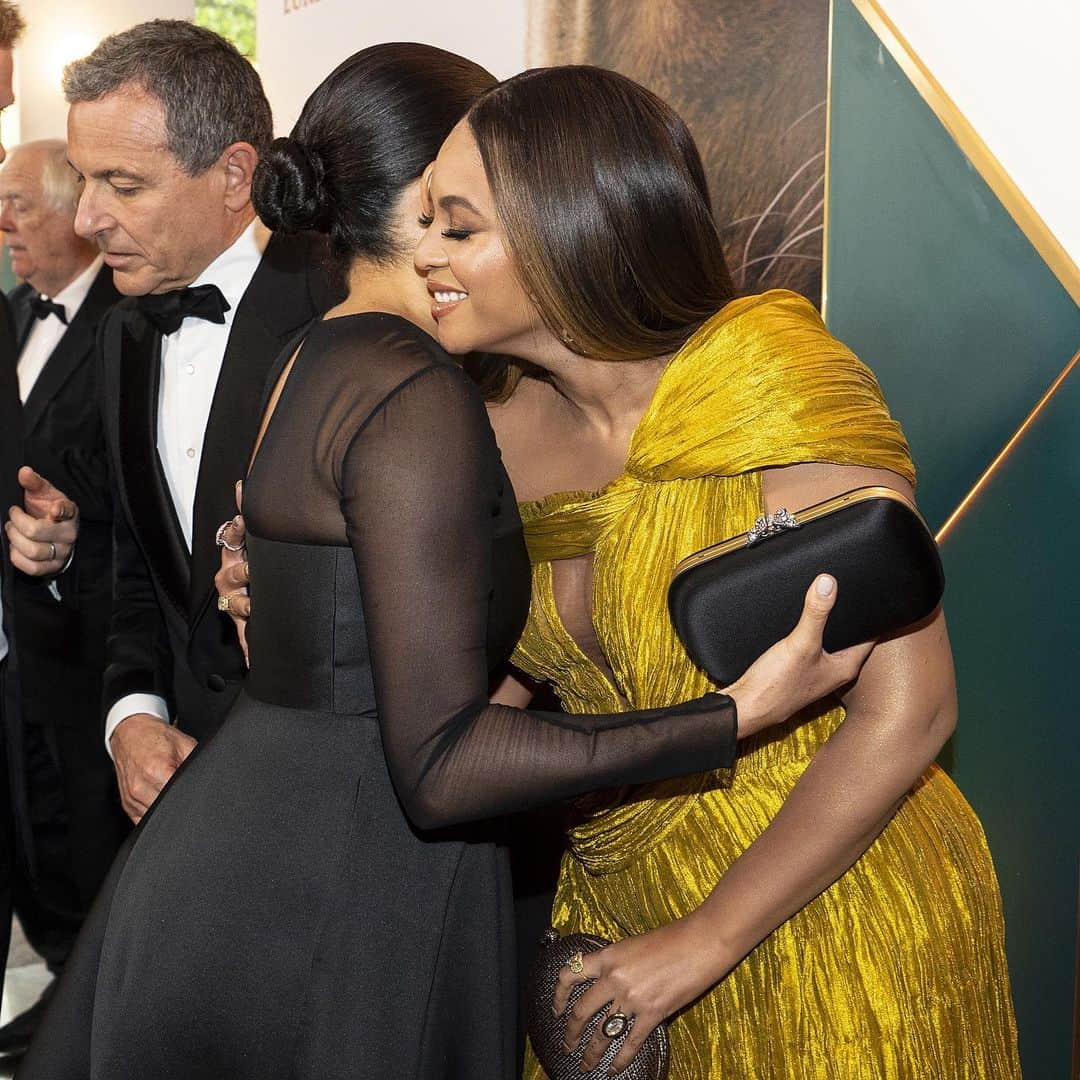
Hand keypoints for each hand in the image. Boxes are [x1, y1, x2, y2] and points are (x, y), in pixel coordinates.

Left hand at [5, 466, 78, 576]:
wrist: (55, 530)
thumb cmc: (47, 510)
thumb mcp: (43, 494)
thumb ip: (34, 483)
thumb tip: (24, 472)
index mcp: (68, 513)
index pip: (67, 511)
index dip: (60, 511)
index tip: (53, 510)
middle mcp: (68, 534)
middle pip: (36, 532)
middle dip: (15, 524)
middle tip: (12, 517)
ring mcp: (62, 552)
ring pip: (33, 551)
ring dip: (14, 540)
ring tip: (12, 531)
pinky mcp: (53, 567)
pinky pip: (32, 568)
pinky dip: (17, 558)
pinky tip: (16, 547)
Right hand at [110, 713, 196, 823]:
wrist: (131, 734)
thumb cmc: (157, 738)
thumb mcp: (185, 744)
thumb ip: (195, 763)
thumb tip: (209, 780)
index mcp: (158, 770)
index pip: (180, 796)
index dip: (191, 795)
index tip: (195, 791)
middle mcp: (142, 787)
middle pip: (169, 809)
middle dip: (180, 802)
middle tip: (185, 791)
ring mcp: (132, 798)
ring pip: (157, 817)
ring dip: (167, 809)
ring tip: (172, 793)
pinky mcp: (127, 805)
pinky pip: (144, 820)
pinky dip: (155, 813)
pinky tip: (161, 799)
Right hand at [214, 480, 249, 664]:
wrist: (258, 606)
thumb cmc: (256, 570)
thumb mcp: (253, 545)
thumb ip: (247, 515)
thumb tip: (243, 484)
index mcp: (235, 557)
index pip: (231, 540)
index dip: (236, 532)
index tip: (241, 522)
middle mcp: (231, 580)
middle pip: (232, 574)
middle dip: (243, 572)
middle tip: (253, 570)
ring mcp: (235, 603)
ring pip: (235, 603)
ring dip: (245, 605)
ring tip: (254, 606)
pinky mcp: (244, 626)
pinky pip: (246, 639)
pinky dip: (251, 650)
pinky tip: (256, 658)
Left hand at [555, 916, 714, 1072]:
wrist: (700, 942)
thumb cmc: (671, 938)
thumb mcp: (633, 945)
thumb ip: (618, 965)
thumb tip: (609, 984)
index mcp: (608, 957)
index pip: (570, 975)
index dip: (558, 995)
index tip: (556, 1009)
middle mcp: (614, 979)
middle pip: (581, 1012)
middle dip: (571, 1033)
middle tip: (568, 1045)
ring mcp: (632, 998)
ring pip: (601, 1033)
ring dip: (591, 1052)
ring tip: (586, 1064)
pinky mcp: (652, 1014)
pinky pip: (630, 1043)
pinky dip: (620, 1060)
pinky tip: (614, 1069)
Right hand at [726, 574, 873, 737]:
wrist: (746, 707)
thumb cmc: (776, 686)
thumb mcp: (800, 644)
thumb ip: (815, 613)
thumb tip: (828, 583)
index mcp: (845, 667)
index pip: (870, 636)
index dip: (872, 615)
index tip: (873, 594)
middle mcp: (834, 671)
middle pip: (850, 638)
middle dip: (849, 617)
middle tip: (851, 591)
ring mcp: (816, 673)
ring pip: (830, 643)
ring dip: (828, 626)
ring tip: (827, 602)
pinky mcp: (798, 672)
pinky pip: (812, 647)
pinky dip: (811, 634)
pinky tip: (801, 624)